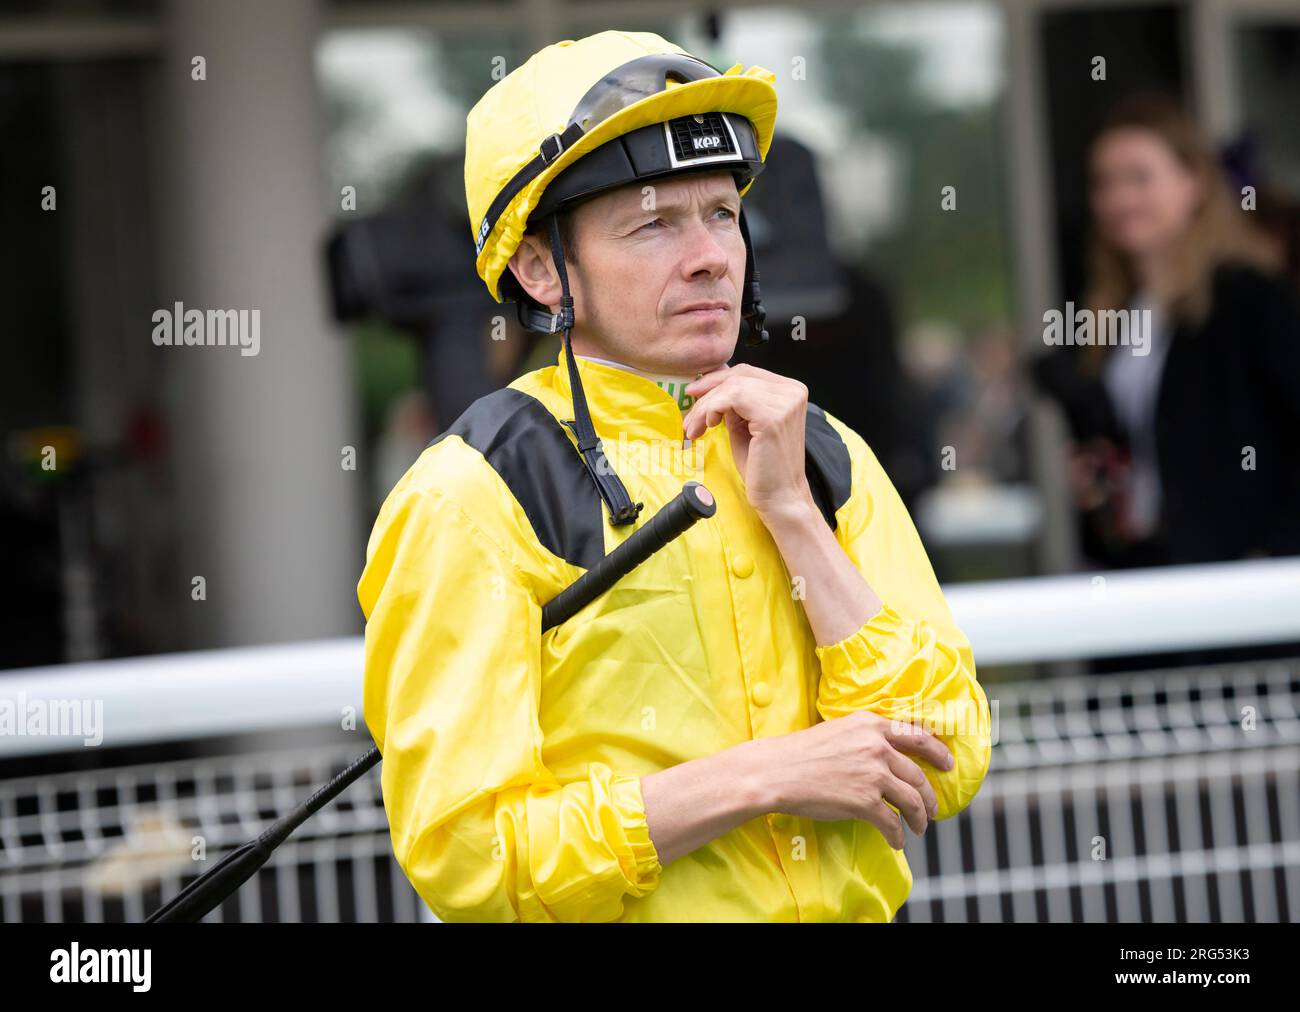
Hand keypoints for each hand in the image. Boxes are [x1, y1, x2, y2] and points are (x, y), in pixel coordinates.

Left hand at [682, 364, 814, 520]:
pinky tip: (708, 426)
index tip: (694, 393)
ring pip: (732, 386)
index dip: (716, 379)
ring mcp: (785, 401)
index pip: (747, 372)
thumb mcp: (746, 426)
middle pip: (739, 375)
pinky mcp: (773, 415)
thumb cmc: (764, 468)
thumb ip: (735, 405)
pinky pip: (732, 398)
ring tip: (695, 428)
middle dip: (707, 392)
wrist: (780, 498)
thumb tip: (711, 385)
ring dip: (706, 406)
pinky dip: (713, 409)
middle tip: (689, 413)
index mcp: (790, 391)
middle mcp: (793, 391)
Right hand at [753, 710, 954, 848]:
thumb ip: (866, 737)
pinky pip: (892, 822)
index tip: (948, 764)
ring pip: (912, 800)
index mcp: (871, 725)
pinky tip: (896, 841)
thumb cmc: (801, 753)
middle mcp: (877, 747)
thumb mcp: (839, 731)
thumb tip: (888, 756)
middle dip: (930, 796)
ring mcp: (872, 774)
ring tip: (919, 828)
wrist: (776, 771)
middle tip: (932, 809)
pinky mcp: (864, 802)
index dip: (938, 752)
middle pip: (918, 774)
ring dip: (920, 818)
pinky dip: (898, 835)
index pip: (917, 736)